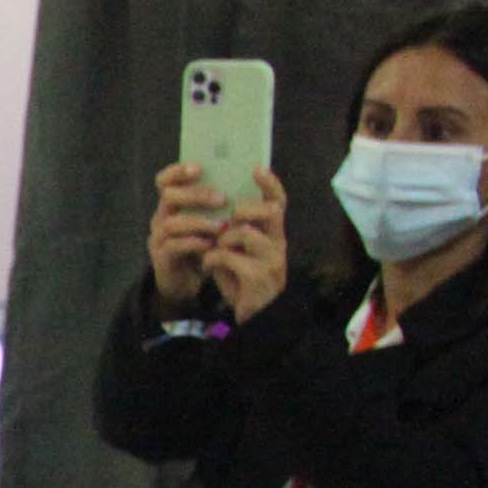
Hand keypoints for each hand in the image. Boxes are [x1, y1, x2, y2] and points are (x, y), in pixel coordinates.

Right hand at [148, 162, 227, 306]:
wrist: (186, 282)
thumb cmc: (203, 246)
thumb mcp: (210, 221)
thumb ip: (217, 205)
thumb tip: (246, 181)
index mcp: (172, 205)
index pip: (165, 180)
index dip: (178, 171)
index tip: (199, 168)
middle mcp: (161, 218)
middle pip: (169, 196)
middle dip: (196, 195)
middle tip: (222, 199)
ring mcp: (158, 238)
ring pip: (171, 223)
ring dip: (198, 222)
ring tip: (221, 226)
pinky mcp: (161, 259)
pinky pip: (173, 246)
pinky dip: (193, 243)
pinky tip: (211, 245)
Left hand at [206, 164, 288, 322]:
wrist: (253, 318)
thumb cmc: (242, 282)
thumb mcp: (238, 253)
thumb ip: (233, 233)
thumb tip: (216, 211)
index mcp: (274, 235)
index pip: (279, 203)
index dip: (270, 185)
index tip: (257, 169)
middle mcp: (278, 244)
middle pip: (269, 211)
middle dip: (242, 211)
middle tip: (226, 225)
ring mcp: (271, 260)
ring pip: (244, 232)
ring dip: (222, 239)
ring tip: (214, 250)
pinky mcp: (257, 276)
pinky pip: (228, 255)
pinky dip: (212, 258)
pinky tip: (208, 266)